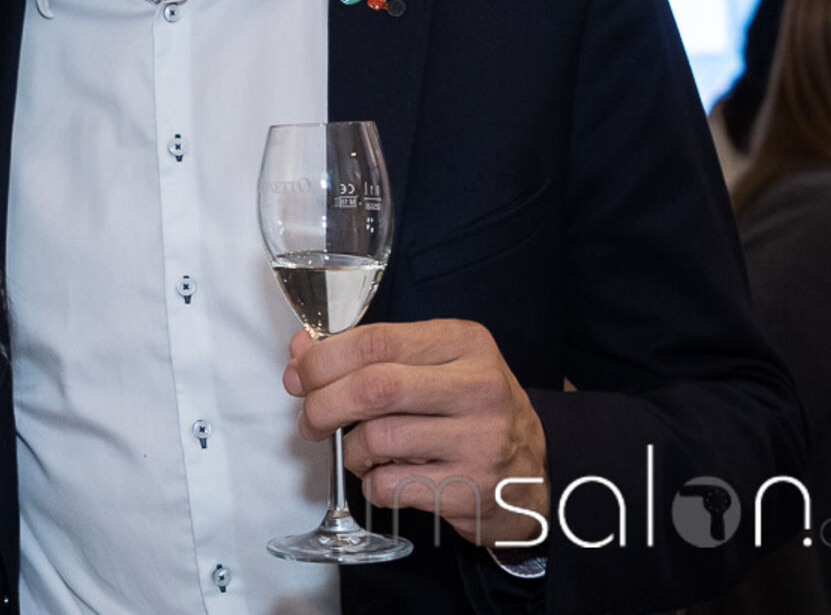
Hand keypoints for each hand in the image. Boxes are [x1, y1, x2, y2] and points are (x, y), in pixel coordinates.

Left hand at [284, 319, 549, 547]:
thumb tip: (301, 348)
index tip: (298, 375)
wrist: (532, 478)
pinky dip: (370, 483)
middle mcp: (479, 386)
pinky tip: (385, 476)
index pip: (377, 340)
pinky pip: (389, 485)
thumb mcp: (435, 366)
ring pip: (377, 438)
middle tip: (310, 420)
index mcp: (465, 342)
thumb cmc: (470, 413)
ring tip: (359, 451)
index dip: (323, 358)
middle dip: (323, 405)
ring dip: (349, 449)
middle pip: (374, 388)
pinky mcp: (472, 489)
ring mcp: (480, 439)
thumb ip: (371, 354)